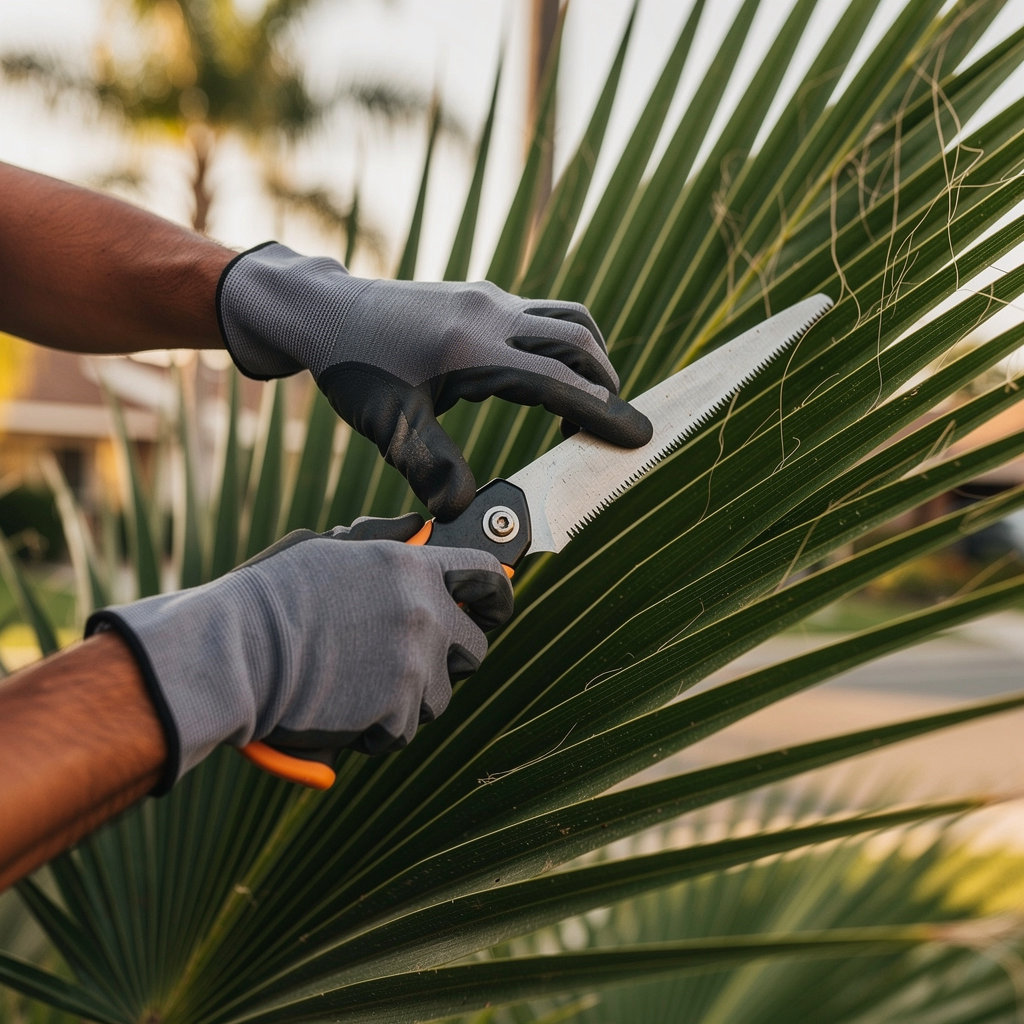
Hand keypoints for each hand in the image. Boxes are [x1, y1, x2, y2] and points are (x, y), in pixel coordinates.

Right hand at [86, 515, 512, 788]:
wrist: (236, 653)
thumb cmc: (272, 598)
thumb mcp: (331, 550)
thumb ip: (384, 544)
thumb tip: (416, 531)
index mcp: (411, 567)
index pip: (485, 575)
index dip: (497, 594)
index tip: (495, 607)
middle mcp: (424, 612)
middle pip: (475, 647)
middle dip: (450, 659)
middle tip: (410, 664)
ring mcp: (415, 663)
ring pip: (441, 695)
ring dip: (410, 698)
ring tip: (357, 685)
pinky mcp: (399, 710)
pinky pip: (405, 729)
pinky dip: (380, 729)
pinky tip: (342, 709)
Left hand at [217, 242, 652, 519]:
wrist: (327, 311)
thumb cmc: (354, 369)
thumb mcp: (389, 425)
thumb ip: (429, 467)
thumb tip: (464, 510)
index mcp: (470, 349)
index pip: (556, 380)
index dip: (602, 411)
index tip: (639, 436)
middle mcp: (490, 314)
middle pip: (578, 341)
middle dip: (607, 385)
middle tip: (617, 429)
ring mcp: (489, 299)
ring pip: (566, 320)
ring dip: (589, 360)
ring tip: (585, 407)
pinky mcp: (483, 297)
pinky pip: (543, 316)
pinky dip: (562, 347)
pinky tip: (543, 381)